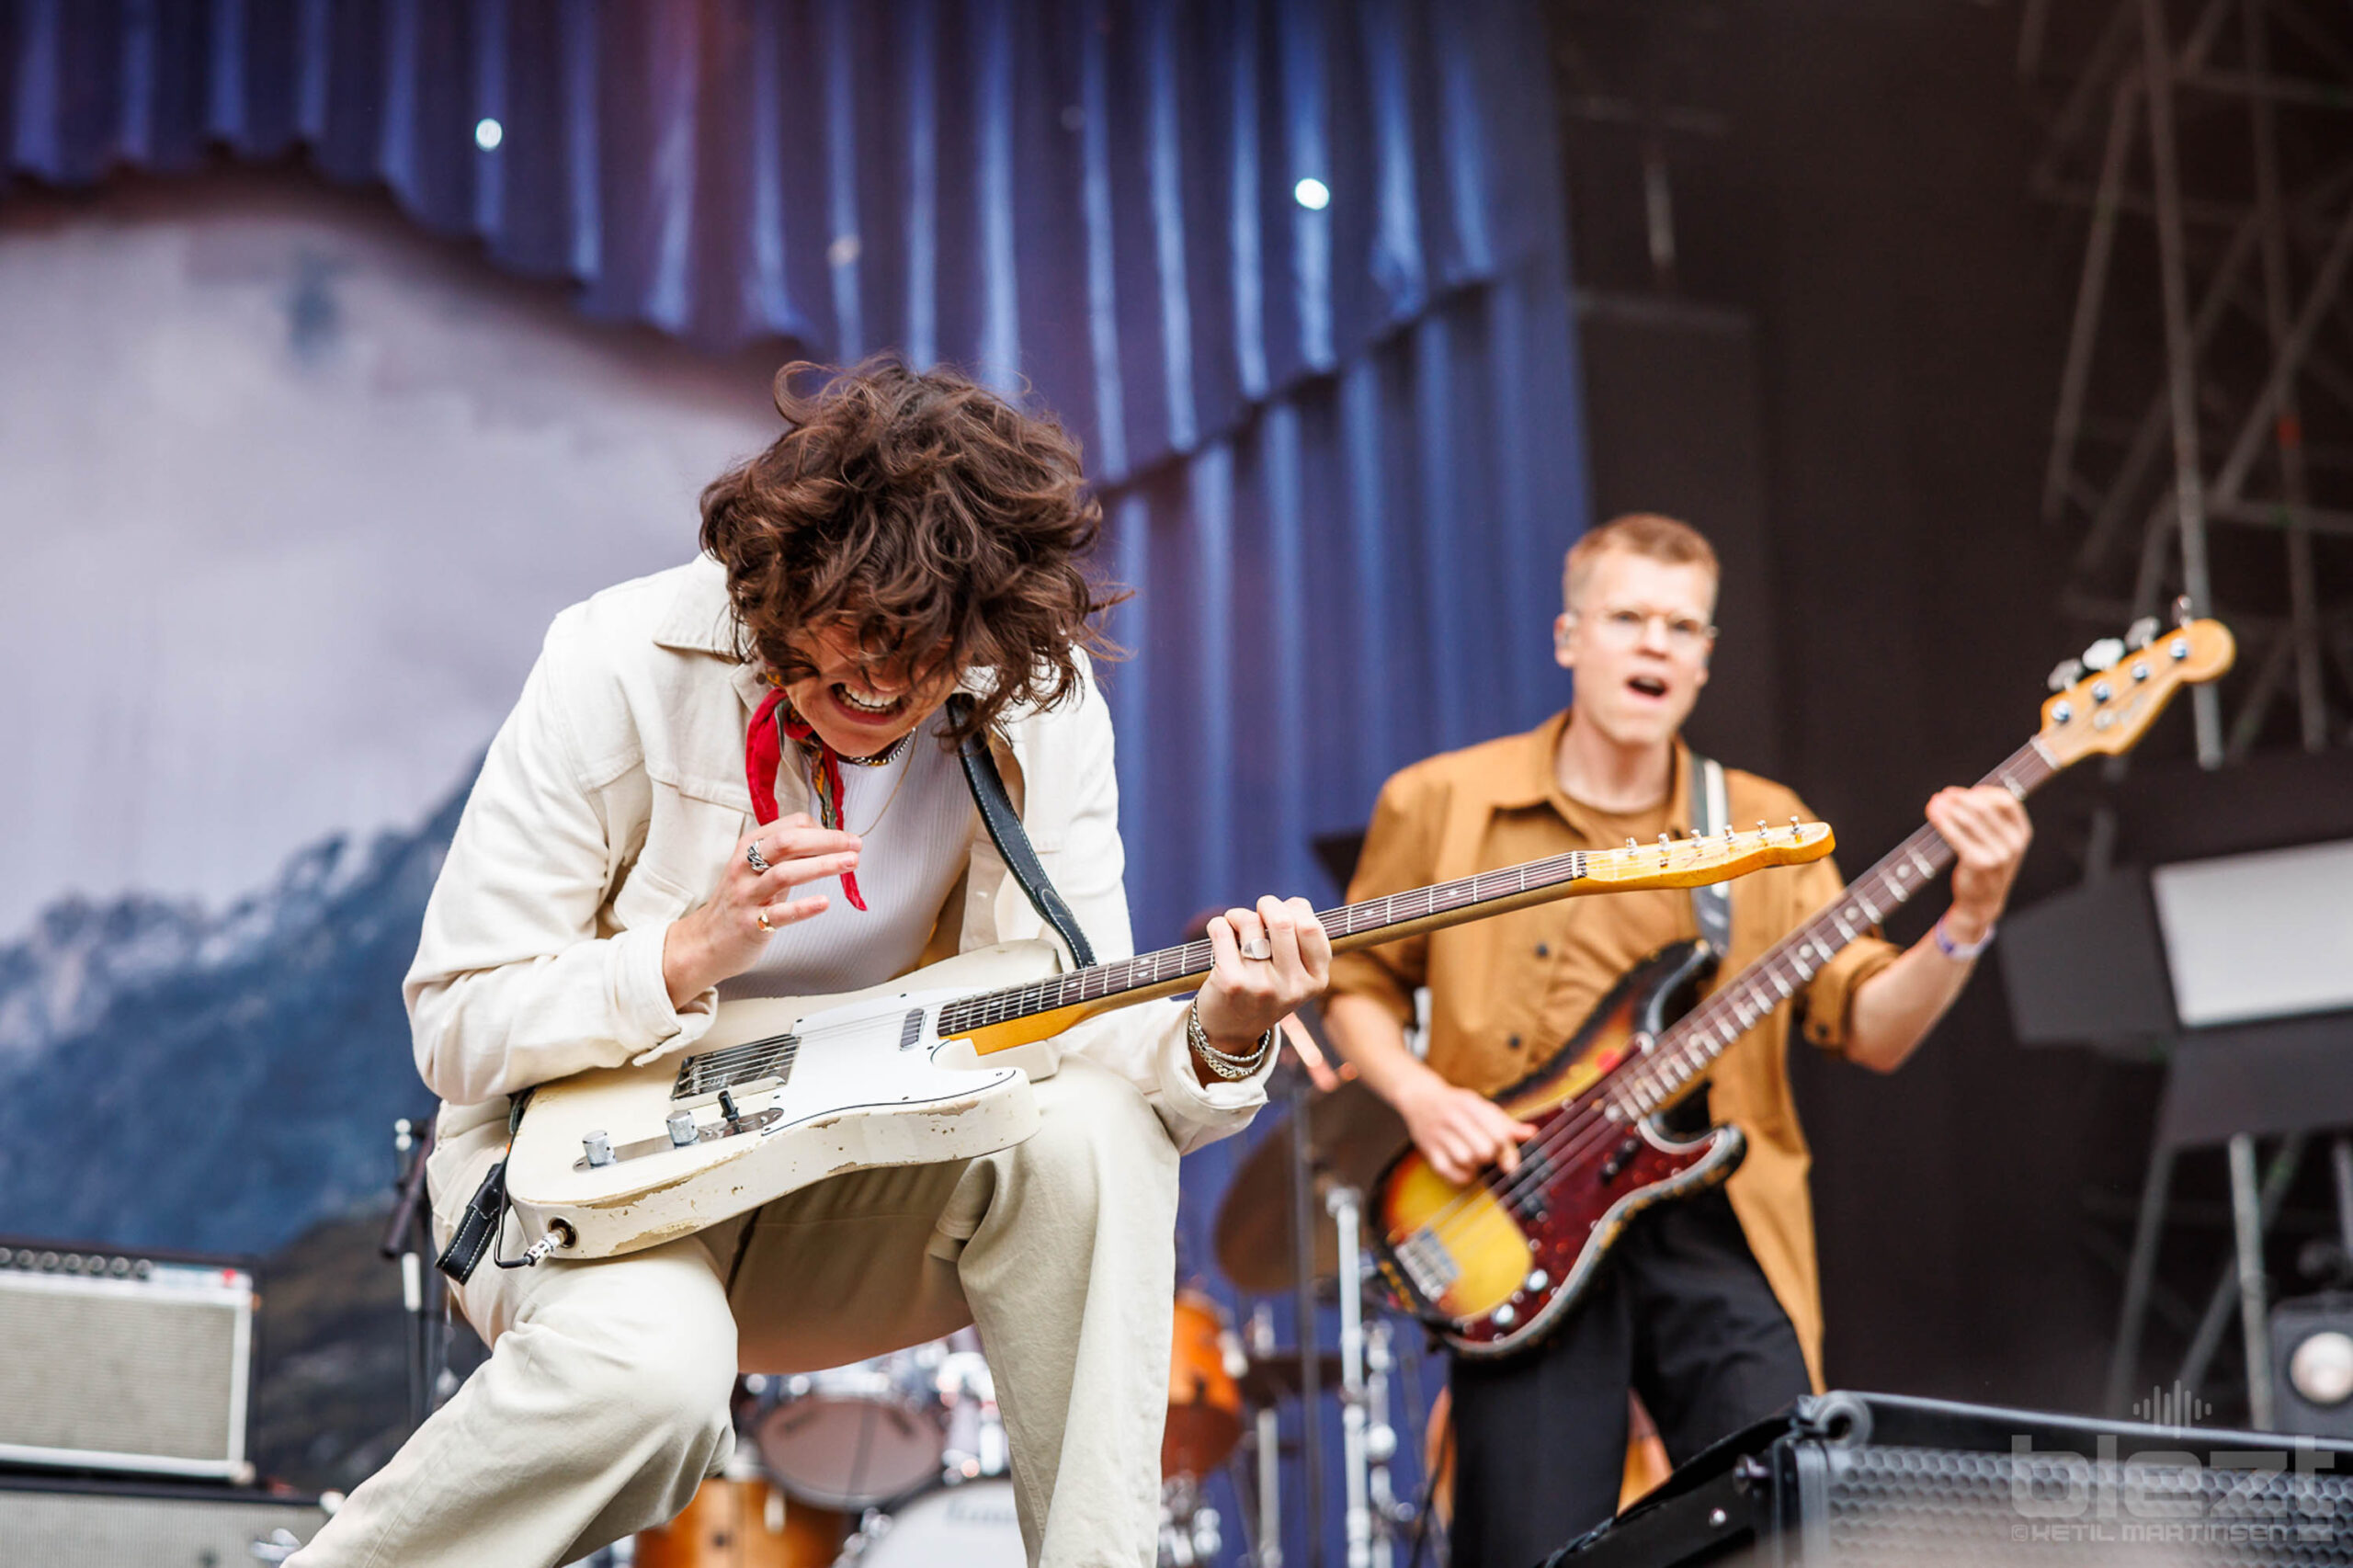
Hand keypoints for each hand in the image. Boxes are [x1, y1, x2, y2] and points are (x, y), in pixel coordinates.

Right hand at [661, 814, 860, 1005]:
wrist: (706, 940)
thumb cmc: (740, 901)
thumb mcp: (758, 870)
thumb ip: (788, 855)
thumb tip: (829, 841)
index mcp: (749, 847)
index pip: (790, 825)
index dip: (822, 829)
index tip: (843, 839)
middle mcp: (745, 867)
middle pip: (787, 843)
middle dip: (826, 841)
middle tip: (855, 845)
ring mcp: (746, 895)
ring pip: (785, 873)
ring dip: (822, 866)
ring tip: (850, 864)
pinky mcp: (750, 924)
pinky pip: (779, 913)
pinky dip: (804, 907)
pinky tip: (825, 902)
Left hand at [1194, 896, 1332, 1070]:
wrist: (1231, 1032)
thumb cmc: (1266, 989)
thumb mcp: (1295, 974)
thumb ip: (1301, 940)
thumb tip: (1295, 904)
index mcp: (1315, 981)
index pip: (1311, 928)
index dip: (1296, 908)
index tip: (1284, 911)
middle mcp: (1291, 987)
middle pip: (1282, 921)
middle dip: (1268, 904)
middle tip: (1260, 907)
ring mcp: (1261, 986)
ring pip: (1250, 922)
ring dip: (1239, 914)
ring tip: (1236, 924)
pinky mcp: (1231, 983)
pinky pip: (1222, 931)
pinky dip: (1218, 924)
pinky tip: (1219, 932)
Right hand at [1399, 1074, 1536, 1183]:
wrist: (1420, 1098)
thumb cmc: (1458, 1106)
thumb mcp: (1482, 1107)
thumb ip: (1506, 1123)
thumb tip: (1532, 1133)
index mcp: (1471, 1104)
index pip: (1499, 1134)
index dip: (1507, 1149)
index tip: (1506, 1155)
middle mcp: (1453, 1117)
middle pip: (1484, 1150)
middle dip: (1490, 1156)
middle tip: (1486, 1153)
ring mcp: (1439, 1134)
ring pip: (1466, 1161)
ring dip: (1475, 1166)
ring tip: (1474, 1159)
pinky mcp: (1428, 1150)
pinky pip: (1450, 1172)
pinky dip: (1462, 1176)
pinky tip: (1465, 1168)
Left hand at [1924, 785, 2032, 943]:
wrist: (1982, 903)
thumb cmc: (1987, 866)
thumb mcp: (2000, 844)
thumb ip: (1992, 821)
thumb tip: (1965, 793)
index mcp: (2022, 834)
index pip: (2008, 801)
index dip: (1986, 792)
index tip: (1969, 791)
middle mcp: (2014, 844)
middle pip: (1985, 808)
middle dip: (1961, 798)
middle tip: (1944, 795)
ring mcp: (1998, 855)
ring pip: (1969, 820)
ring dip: (1949, 807)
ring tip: (1935, 802)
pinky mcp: (1979, 863)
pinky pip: (1956, 835)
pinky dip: (1942, 821)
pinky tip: (1933, 814)